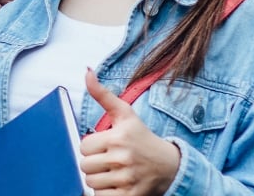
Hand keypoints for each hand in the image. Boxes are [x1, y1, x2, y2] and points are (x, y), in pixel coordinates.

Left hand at [80, 69, 179, 195]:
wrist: (170, 165)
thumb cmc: (142, 137)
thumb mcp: (125, 114)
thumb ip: (102, 94)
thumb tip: (86, 71)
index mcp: (118, 138)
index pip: (83, 146)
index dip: (91, 146)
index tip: (103, 145)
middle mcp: (122, 158)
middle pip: (85, 166)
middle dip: (93, 163)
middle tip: (107, 160)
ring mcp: (127, 179)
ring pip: (91, 183)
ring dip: (98, 179)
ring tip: (111, 172)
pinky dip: (105, 193)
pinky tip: (116, 184)